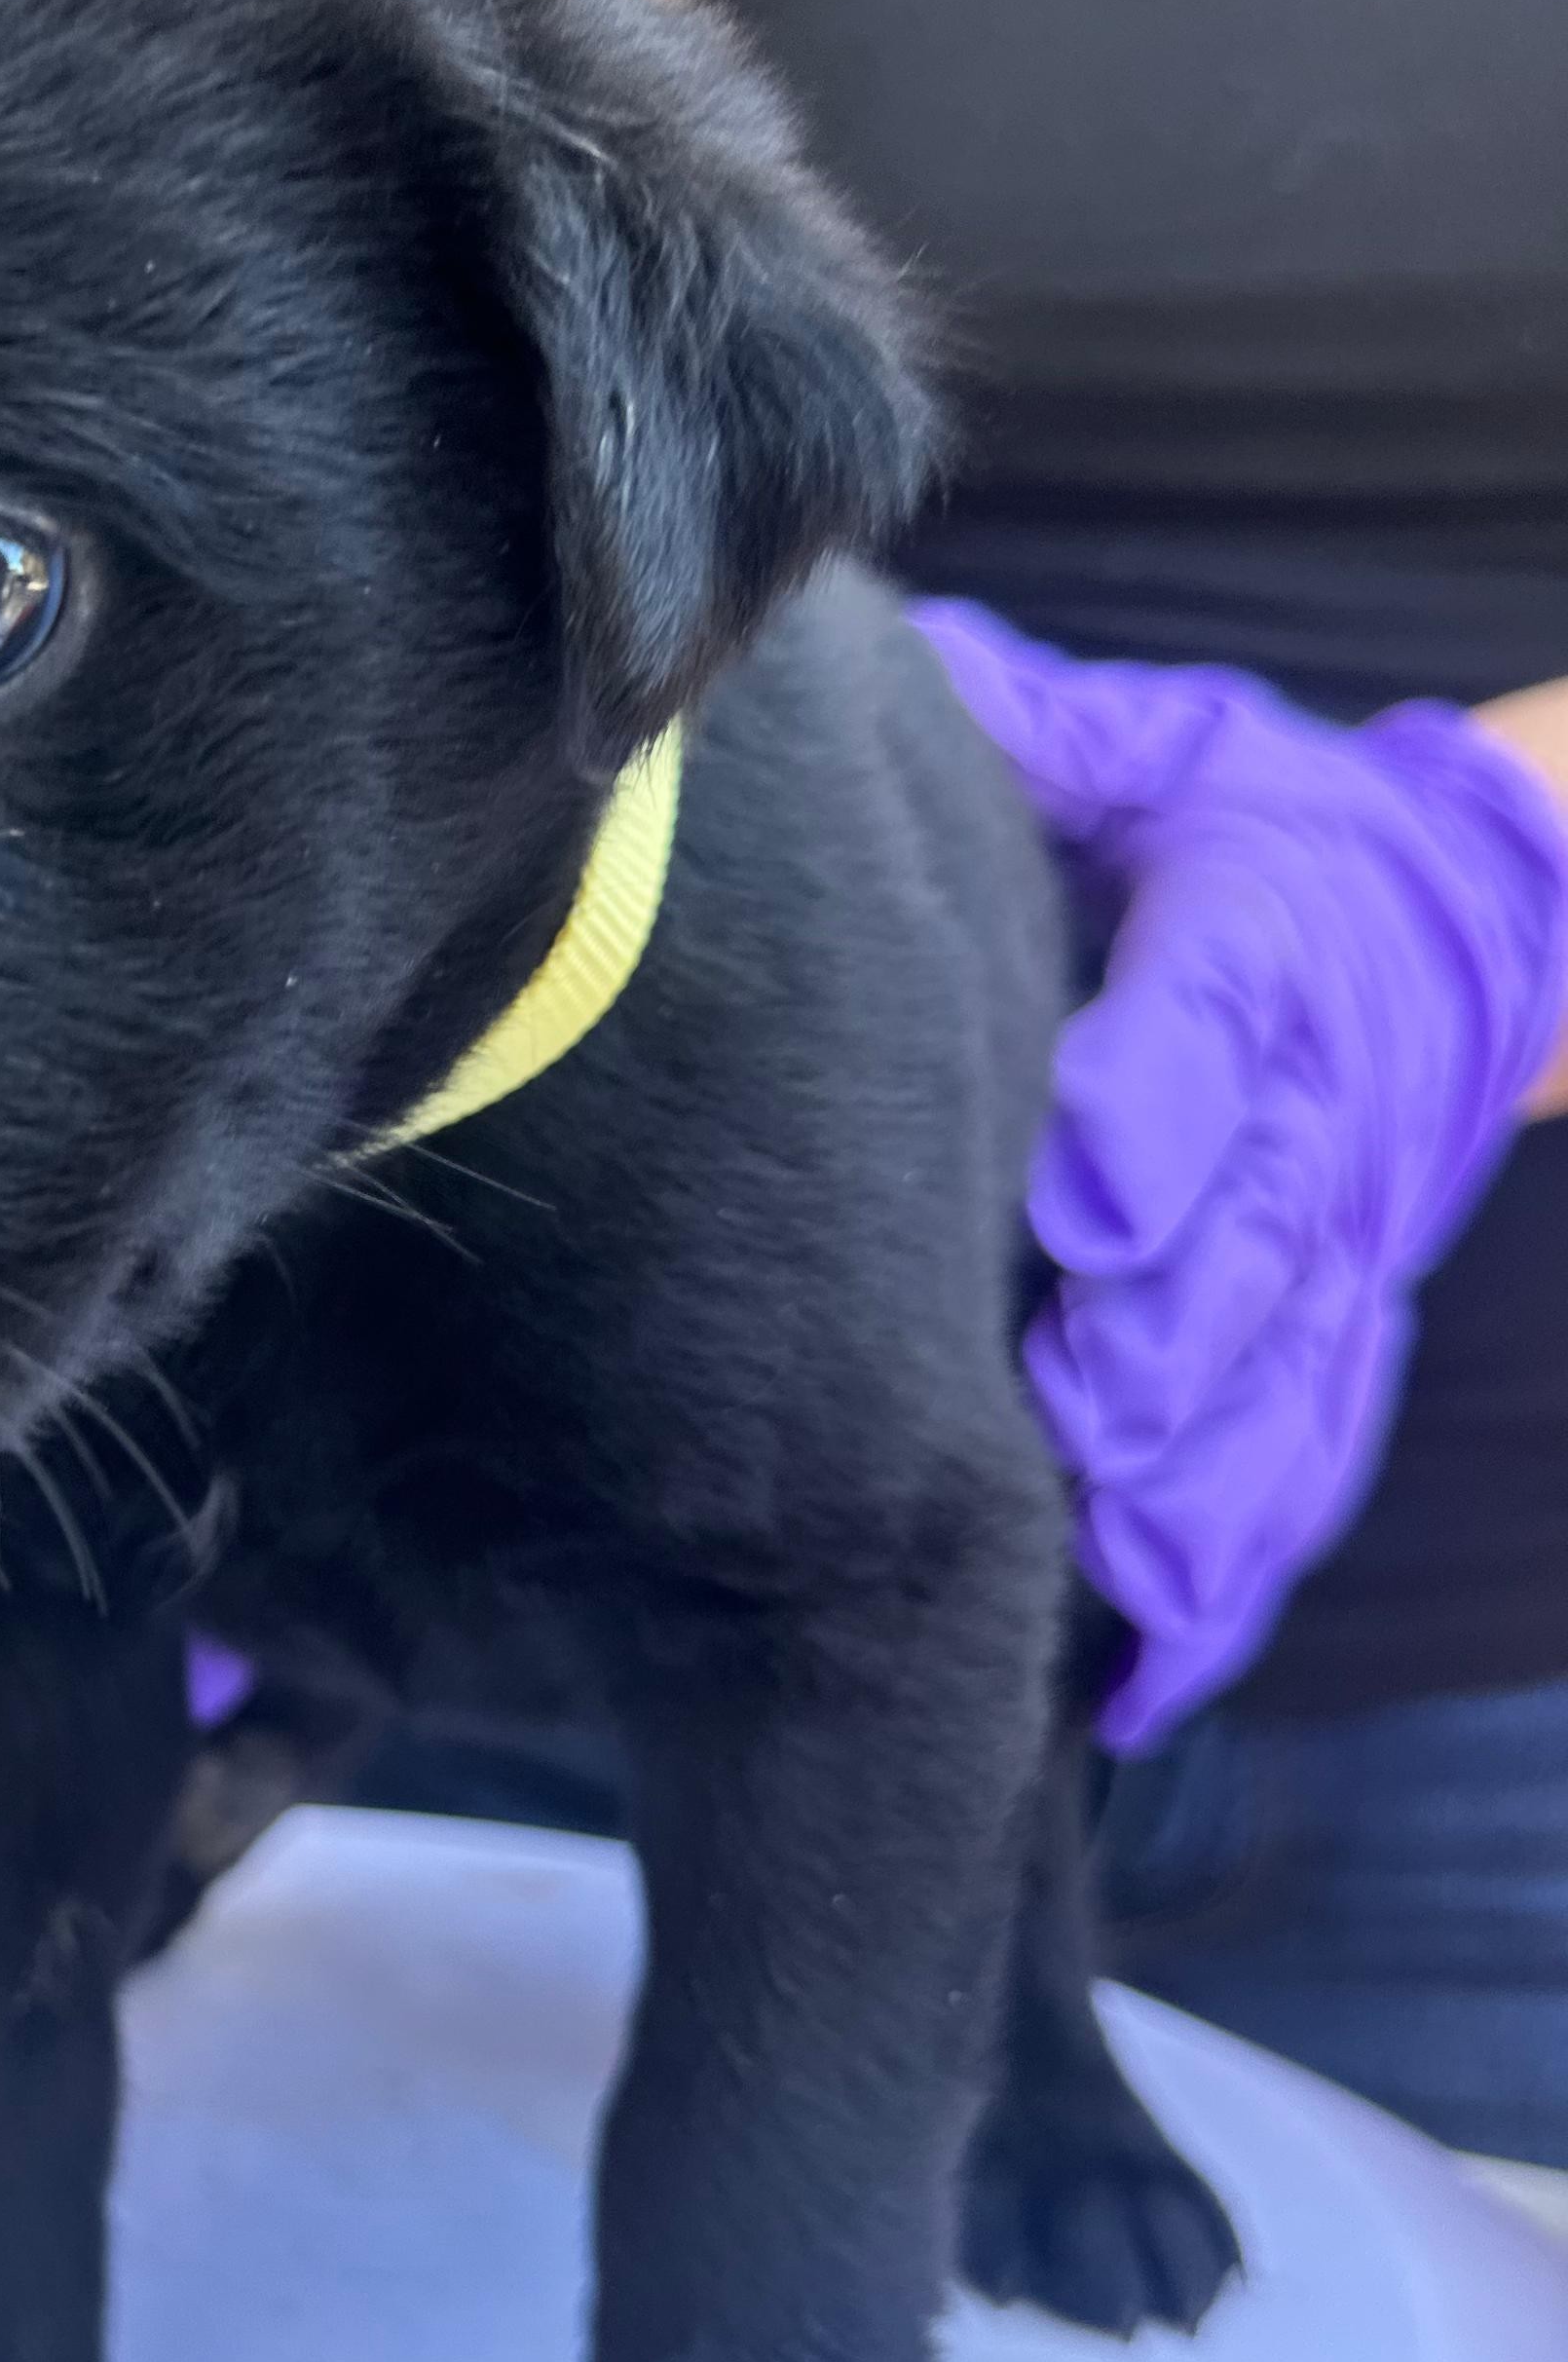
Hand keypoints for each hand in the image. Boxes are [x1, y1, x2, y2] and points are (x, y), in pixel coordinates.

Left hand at [912, 600, 1567, 1749]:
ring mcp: (1337, 1248)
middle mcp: (1318, 1108)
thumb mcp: (1145, 749)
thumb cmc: (1223, 820)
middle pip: (1260, 1237)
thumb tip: (899, 679)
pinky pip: (1294, 1472)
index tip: (1090, 1194)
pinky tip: (1144, 1682)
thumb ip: (1035, 736)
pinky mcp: (1331, 1343)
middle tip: (1076, 1417)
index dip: (1163, 1104)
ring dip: (1204, 1491)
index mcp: (1267, 934)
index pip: (1226, 1010)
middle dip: (1171, 1339)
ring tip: (1119, 1587)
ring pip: (1286, 1383)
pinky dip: (1227, 1585)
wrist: (1461, 903)